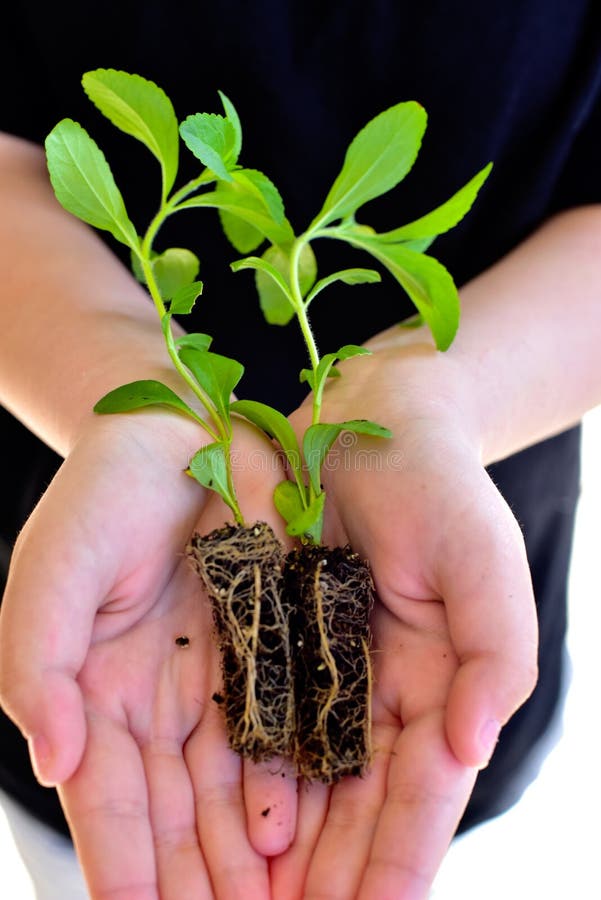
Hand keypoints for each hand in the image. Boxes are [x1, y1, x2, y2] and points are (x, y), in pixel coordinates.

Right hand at [0, 411, 297, 898]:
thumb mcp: (50, 571)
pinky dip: (288, 791)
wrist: (180, 431)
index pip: (108, 801)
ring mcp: (220, 681)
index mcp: (97, 692)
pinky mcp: (275, 652)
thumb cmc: (102, 494)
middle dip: (192, 885)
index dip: (122, 867)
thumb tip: (53, 762)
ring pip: (230, 792)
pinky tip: (300, 841)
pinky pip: (284, 733)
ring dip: (244, 862)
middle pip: (173, 816)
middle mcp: (160, 702)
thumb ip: (38, 666)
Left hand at [271, 339, 538, 898]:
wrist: (371, 424)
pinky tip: (222, 831)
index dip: (402, 858)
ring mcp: (325, 676)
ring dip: (286, 853)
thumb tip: (472, 746)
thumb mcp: (485, 562)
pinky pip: (258, 724)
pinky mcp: (276, 647)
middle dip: (335, 877)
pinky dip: (246, 782)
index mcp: (440, 688)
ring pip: (305, 783)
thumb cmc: (440, 488)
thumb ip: (497, 654)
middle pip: (359, 807)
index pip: (424, 792)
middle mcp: (380, 697)